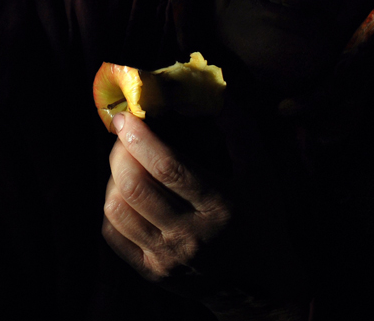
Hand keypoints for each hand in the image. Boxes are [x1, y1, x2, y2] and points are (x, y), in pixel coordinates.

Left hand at [101, 111, 310, 318]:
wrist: (260, 285)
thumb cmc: (261, 218)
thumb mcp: (260, 172)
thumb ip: (238, 129)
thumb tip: (210, 88)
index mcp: (221, 206)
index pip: (169, 168)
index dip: (141, 137)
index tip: (127, 115)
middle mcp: (192, 237)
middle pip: (135, 187)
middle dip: (120, 151)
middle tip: (125, 133)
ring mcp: (168, 259)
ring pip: (117, 209)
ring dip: (114, 175)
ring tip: (127, 160)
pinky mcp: (152, 272)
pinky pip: (113, 233)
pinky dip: (112, 204)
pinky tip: (126, 190)